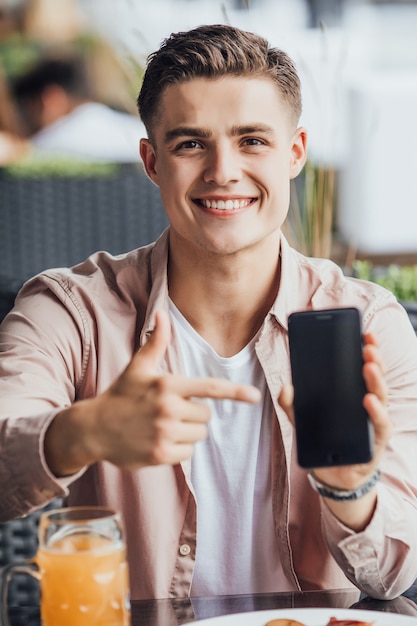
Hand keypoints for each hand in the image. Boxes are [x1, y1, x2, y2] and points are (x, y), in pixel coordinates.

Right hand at [45, 310, 260, 473]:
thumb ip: (156, 342)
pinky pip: (188, 454)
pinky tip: (158, 442)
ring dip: (187, 433)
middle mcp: (168, 409)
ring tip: (162, 426)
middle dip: (194, 414)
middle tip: (169, 411)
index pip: (209, 388)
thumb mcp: (138, 367)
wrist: (94, 428)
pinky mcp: (161, 455)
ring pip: (199, 435)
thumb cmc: (121, 395)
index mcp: (167, 384)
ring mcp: (164, 433)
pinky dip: (178, 450)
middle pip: (206, 415)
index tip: (255, 397)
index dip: (235, 392)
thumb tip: (162, 313)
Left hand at [279, 332, 391, 528]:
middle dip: (373, 358)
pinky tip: (368, 400)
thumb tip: (285, 387)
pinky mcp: (376, 441)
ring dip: (376, 379)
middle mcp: (367, 403)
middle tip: (368, 345)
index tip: (363, 332)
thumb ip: (291, 404)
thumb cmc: (322, 441)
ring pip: (379, 396)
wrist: (332, 475)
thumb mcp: (302, 420)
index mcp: (352, 393)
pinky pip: (378, 424)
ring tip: (368, 365)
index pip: (361, 366)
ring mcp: (373, 421)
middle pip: (374, 376)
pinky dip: (375, 411)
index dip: (365, 348)